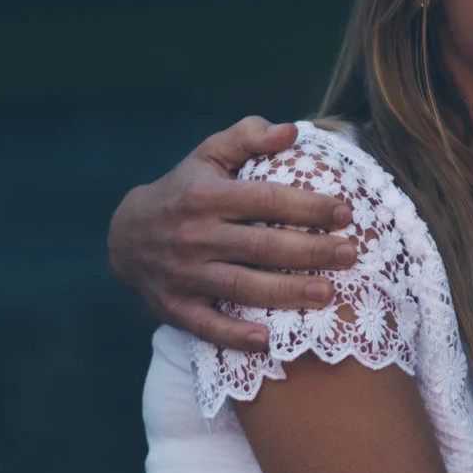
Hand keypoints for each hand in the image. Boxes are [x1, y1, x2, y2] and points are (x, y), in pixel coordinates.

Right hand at [106, 117, 356, 350]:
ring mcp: (183, 274)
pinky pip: (207, 325)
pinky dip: (235, 335)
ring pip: (241, 286)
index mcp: (206, 196)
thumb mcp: (207, 155)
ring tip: (327, 294)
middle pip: (261, 246)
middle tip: (349, 254)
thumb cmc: (182, 190)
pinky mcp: (174, 306)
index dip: (308, 206)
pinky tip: (268, 340)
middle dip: (310, 250)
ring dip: (286, 292)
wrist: (123, 235)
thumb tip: (291, 131)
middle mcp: (195, 235)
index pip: (266, 199)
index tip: (345, 213)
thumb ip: (247, 137)